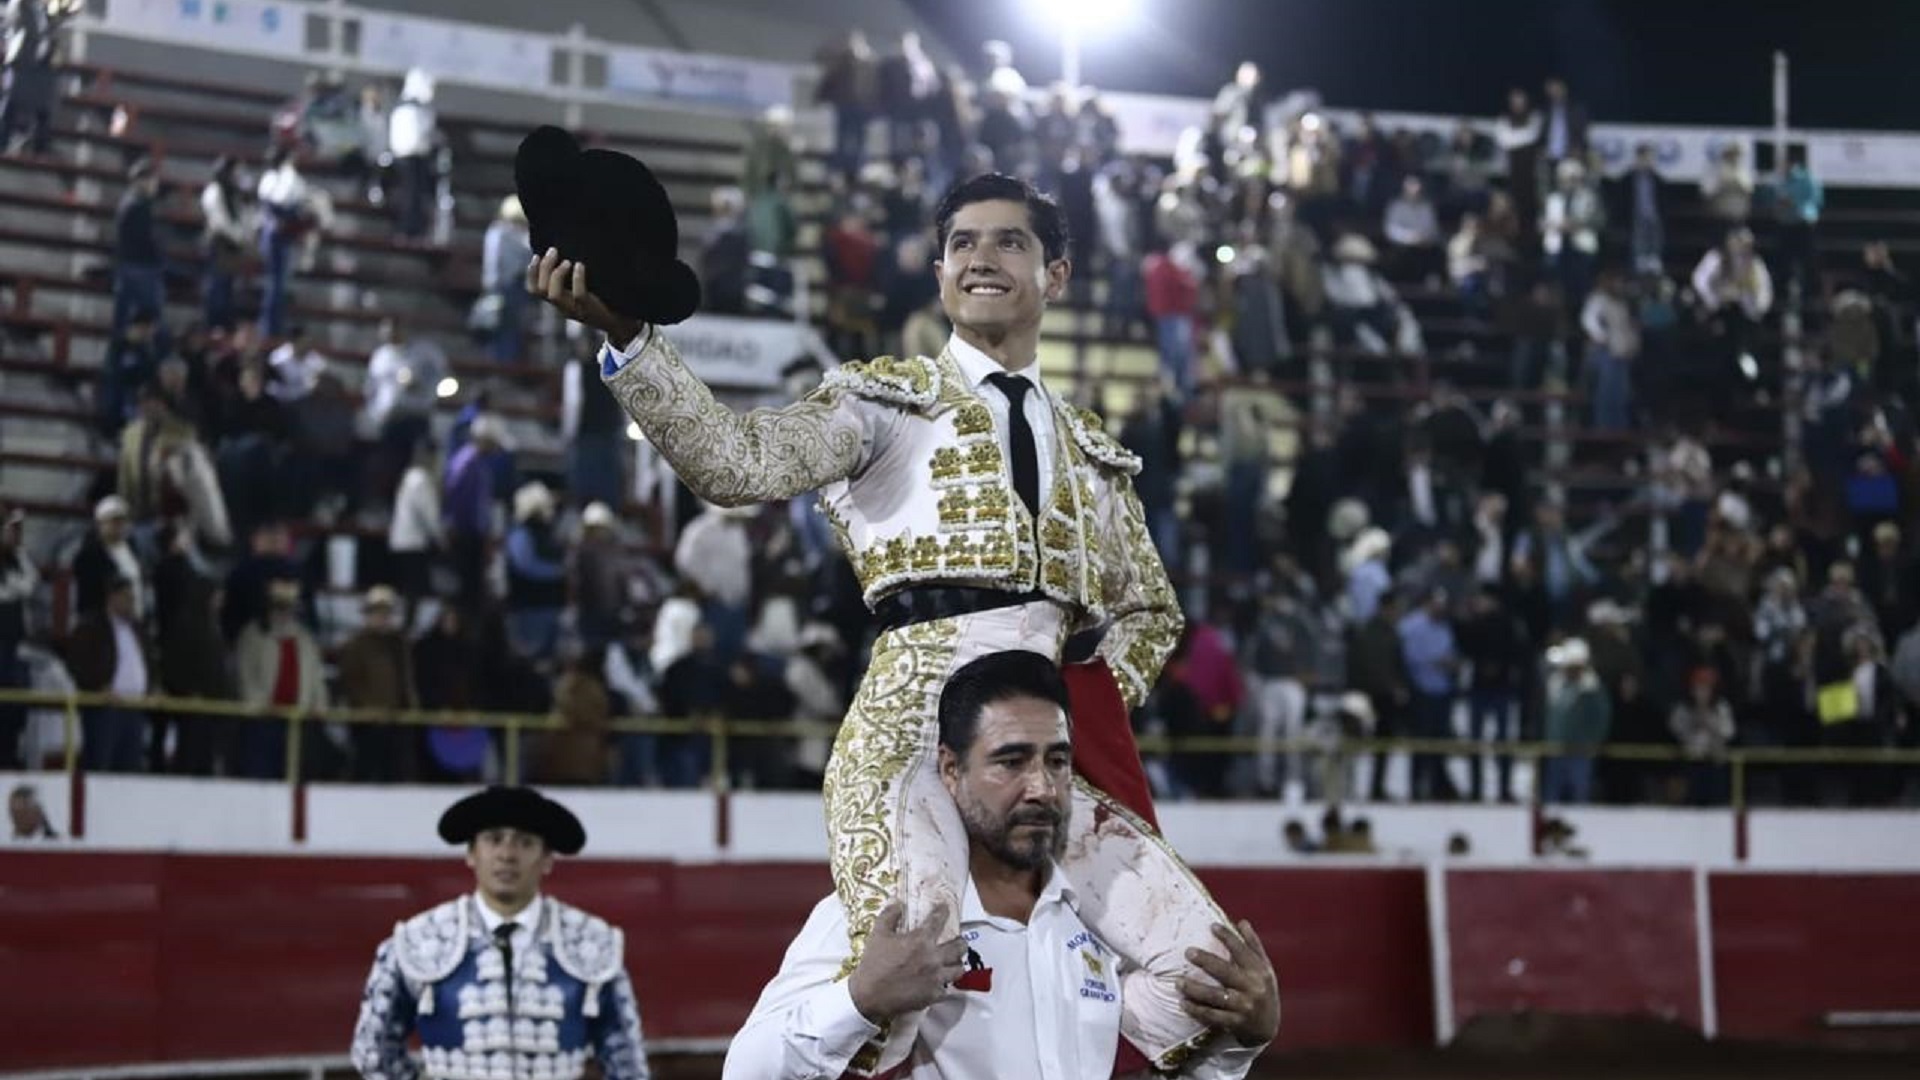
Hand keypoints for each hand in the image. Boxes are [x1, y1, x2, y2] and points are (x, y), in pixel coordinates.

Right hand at [526, 248, 643, 344]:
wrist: (622, 325)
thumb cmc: (603, 303)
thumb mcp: (584, 292)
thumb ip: (573, 280)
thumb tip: (567, 253)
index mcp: (559, 303)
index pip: (534, 291)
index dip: (531, 273)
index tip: (536, 255)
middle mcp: (563, 308)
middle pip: (541, 290)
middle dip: (543, 268)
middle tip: (553, 251)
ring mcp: (576, 311)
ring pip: (554, 295)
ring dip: (556, 275)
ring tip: (566, 261)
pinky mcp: (590, 310)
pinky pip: (578, 295)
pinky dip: (577, 278)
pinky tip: (580, 265)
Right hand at [846, 900, 966, 1024]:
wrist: (869, 997)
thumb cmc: (873, 964)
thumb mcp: (877, 935)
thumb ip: (889, 916)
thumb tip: (898, 902)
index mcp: (920, 940)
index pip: (938, 920)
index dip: (943, 911)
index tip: (945, 908)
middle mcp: (933, 958)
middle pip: (959, 947)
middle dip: (960, 942)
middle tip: (957, 941)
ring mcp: (936, 978)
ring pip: (958, 969)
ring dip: (956, 964)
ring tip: (952, 963)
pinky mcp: (933, 995)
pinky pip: (946, 988)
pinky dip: (943, 984)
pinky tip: (938, 982)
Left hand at [1178, 920, 1279, 1047]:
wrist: (1268, 1028)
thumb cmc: (1263, 991)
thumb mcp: (1264, 969)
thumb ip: (1253, 946)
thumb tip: (1242, 922)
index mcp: (1259, 971)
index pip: (1242, 951)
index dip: (1228, 937)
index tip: (1212, 926)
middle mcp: (1253, 988)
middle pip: (1226, 972)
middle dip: (1206, 961)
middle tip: (1188, 952)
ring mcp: (1244, 1007)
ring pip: (1216, 996)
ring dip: (1195, 989)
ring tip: (1178, 982)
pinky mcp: (1236, 1023)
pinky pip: (1213, 1016)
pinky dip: (1197, 1010)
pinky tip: (1183, 1003)